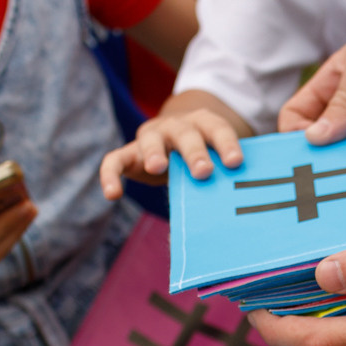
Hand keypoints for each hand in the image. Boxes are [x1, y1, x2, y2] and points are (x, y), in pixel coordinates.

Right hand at [104, 93, 251, 187]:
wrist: (175, 140)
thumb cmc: (204, 157)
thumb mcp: (217, 161)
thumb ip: (226, 179)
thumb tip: (235, 222)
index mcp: (204, 124)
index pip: (217, 129)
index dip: (226, 145)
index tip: (235, 163)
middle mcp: (176, 126)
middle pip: (186, 134)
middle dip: (194, 152)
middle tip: (203, 172)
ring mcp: (151, 137)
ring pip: (151, 140)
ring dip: (154, 153)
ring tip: (157, 167)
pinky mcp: (129, 153)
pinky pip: (115, 160)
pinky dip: (110, 175)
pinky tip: (113, 195)